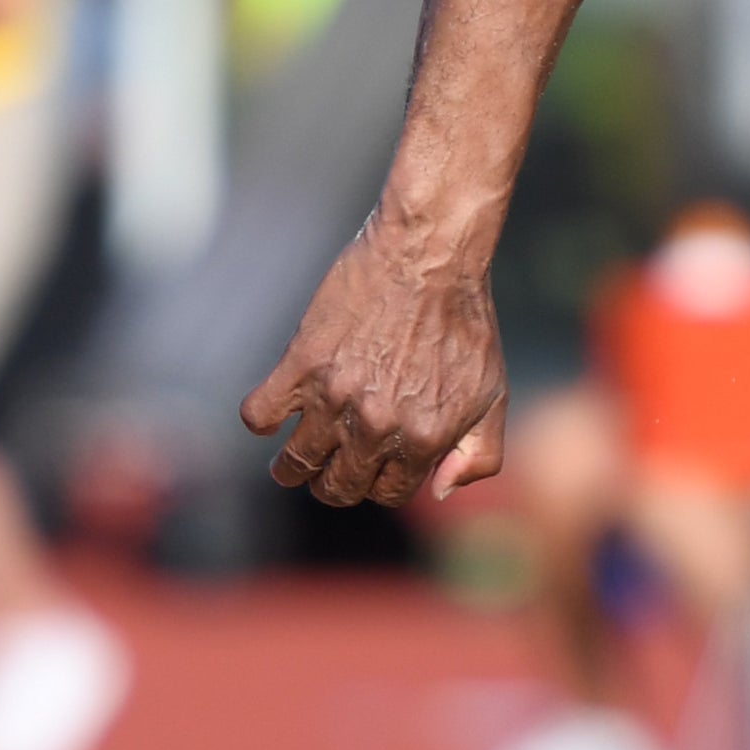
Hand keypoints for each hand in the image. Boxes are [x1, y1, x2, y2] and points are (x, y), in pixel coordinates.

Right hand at [238, 219, 508, 506]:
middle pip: (337, 487)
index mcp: (422, 440)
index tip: (373, 467)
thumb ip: (479, 455)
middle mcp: (376, 426)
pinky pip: (258, 415)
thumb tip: (440, 492)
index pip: (386, 493)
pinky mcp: (301, 363)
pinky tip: (274, 412)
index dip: (380, 483)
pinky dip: (260, 421)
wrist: (430, 256)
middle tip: (330, 469)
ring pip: (294, 463)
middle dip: (334, 484)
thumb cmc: (465, 323)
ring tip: (292, 460)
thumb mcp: (492, 395)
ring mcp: (334, 396)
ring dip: (292, 468)